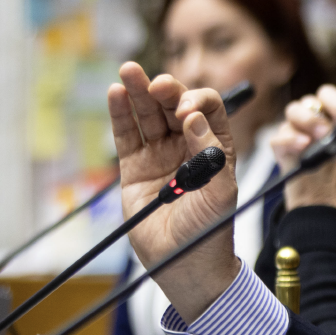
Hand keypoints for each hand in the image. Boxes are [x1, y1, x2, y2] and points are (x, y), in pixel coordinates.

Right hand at [108, 62, 240, 321]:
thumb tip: (193, 117)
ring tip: (128, 70)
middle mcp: (187, 144)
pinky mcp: (135, 168)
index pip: (207, 108)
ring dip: (139, 91)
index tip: (186, 113)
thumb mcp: (220, 191)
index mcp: (215, 145)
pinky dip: (121, 113)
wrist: (184, 264)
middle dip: (165, 89)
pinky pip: (127, 135)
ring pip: (148, 114)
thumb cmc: (209, 229)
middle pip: (174, 104)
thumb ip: (210, 153)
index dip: (196, 102)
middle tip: (157, 85)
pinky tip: (115, 93)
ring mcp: (159, 154)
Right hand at [271, 85, 335, 217]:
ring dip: (310, 118)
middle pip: (323, 94)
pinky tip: (304, 147)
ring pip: (296, 108)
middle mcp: (323, 124)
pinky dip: (290, 139)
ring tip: (321, 134)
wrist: (328, 219)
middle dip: (333, 102)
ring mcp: (301, 135)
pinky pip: (280, 136)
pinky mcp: (283, 150)